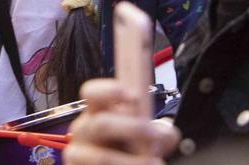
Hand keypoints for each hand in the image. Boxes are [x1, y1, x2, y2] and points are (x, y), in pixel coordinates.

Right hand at [62, 77, 179, 164]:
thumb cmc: (126, 151)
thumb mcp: (141, 138)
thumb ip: (158, 133)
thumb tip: (169, 134)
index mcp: (96, 113)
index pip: (92, 93)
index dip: (111, 91)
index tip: (135, 96)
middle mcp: (84, 130)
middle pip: (101, 124)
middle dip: (133, 129)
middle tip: (157, 136)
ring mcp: (79, 154)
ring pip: (102, 158)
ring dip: (132, 162)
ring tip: (156, 163)